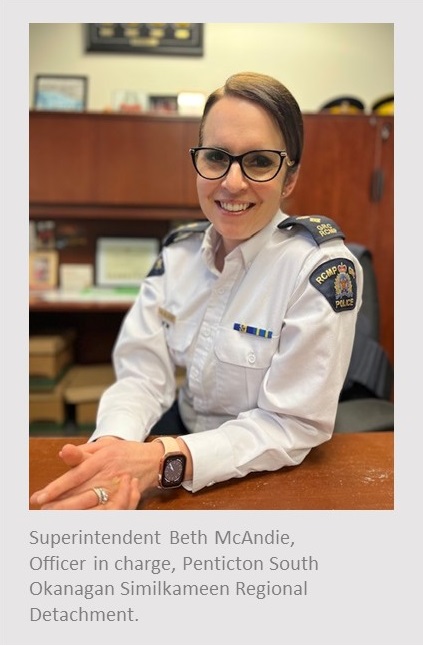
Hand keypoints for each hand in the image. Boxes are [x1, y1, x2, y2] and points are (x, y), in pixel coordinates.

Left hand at [30, 437, 163, 509]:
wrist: (154, 460)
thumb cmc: (125, 452)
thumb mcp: (105, 445)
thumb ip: (83, 451)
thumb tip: (63, 451)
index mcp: (103, 459)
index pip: (75, 476)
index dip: (56, 488)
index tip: (40, 498)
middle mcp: (110, 475)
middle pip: (80, 494)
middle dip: (60, 505)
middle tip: (43, 512)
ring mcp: (118, 489)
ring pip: (92, 506)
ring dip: (73, 513)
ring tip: (55, 518)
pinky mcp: (124, 499)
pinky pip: (106, 512)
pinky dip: (90, 517)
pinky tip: (78, 521)